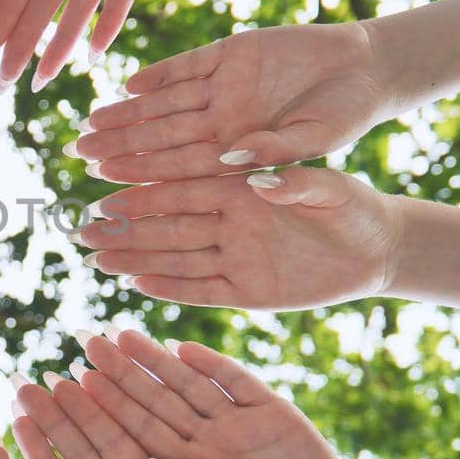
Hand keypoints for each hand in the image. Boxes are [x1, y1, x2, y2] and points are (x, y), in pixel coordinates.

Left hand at [69, 23, 386, 181]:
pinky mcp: (230, 52)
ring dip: (129, 112)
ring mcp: (223, 87)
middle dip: (121, 146)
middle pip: (162, 137)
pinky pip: (188, 66)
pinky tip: (130, 83)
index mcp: (238, 149)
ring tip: (91, 123)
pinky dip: (161, 73)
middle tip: (78, 156)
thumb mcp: (316, 137)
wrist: (367, 66)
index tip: (107, 188)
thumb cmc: (347, 114)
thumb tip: (233, 161)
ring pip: (166, 103)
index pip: (181, 168)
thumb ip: (275, 150)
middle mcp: (222, 121)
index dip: (145, 176)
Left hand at [70, 330, 371, 458]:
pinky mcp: (271, 409)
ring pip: (188, 384)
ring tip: (124, 334)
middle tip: (86, 341)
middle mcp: (204, 440)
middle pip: (154, 401)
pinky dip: (213, 364)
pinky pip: (237, 382)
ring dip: (157, 359)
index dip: (109, 410)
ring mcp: (235, 422)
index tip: (76, 385)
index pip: (139, 435)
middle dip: (121, 373)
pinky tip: (184, 347)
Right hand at [78, 168, 402, 309]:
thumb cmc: (355, 208)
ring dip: (135, 256)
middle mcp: (229, 222)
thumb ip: (295, 179)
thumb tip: (253, 168)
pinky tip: (136, 284)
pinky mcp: (249, 290)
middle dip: (124, 225)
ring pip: (175, 257)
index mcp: (241, 189)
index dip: (144, 187)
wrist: (378, 249)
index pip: (183, 187)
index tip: (105, 186)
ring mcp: (236, 256)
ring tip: (94, 257)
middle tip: (81, 226)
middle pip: (166, 223)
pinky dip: (171, 288)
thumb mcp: (332, 190)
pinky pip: (202, 289)